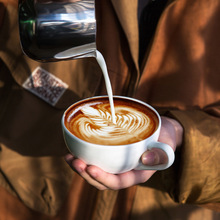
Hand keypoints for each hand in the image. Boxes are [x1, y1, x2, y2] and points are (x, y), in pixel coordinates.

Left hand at [64, 116, 182, 189]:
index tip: (90, 168)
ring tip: (69, 157)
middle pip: (102, 180)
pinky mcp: (112, 154)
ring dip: (81, 167)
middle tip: (75, 161)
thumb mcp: (167, 146)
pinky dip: (85, 156)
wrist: (160, 131)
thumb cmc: (163, 138)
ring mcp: (117, 163)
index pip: (118, 182)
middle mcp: (125, 171)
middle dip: (86, 174)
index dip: (103, 178)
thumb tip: (146, 159)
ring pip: (97, 171)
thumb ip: (161, 154)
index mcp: (137, 174)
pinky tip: (75, 149)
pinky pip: (97, 159)